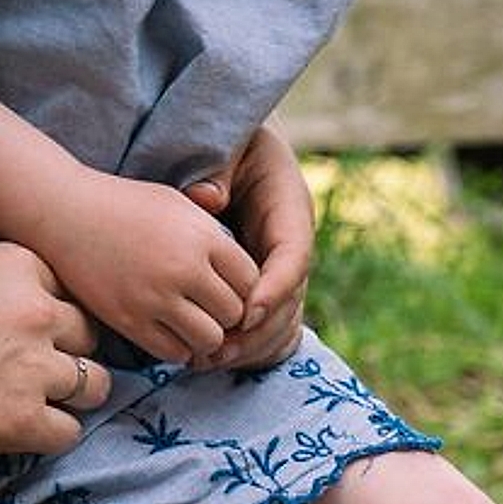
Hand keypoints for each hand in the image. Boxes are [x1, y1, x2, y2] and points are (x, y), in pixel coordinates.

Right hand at [0, 243, 108, 455]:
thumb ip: (4, 286)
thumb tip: (39, 313)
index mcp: (19, 265)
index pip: (69, 292)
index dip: (48, 317)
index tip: (20, 333)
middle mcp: (38, 310)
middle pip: (88, 335)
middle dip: (66, 352)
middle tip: (30, 370)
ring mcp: (33, 367)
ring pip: (94, 384)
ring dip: (72, 394)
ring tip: (35, 401)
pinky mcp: (21, 419)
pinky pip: (68, 432)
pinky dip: (50, 433)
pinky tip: (20, 428)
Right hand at [39, 171, 258, 364]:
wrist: (67, 212)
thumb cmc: (126, 204)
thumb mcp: (180, 205)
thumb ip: (214, 236)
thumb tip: (246, 274)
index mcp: (203, 237)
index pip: (252, 280)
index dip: (246, 288)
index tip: (229, 286)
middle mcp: (185, 269)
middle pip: (234, 313)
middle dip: (228, 315)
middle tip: (213, 309)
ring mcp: (156, 298)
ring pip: (209, 339)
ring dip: (206, 336)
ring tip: (194, 323)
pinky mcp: (130, 321)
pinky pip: (174, 352)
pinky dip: (179, 348)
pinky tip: (171, 332)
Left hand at [182, 123, 315, 370]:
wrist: (236, 146)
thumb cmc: (230, 142)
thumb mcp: (229, 143)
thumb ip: (218, 167)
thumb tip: (208, 199)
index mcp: (290, 209)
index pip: (294, 255)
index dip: (275, 287)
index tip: (247, 312)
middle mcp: (292, 245)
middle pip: (290, 300)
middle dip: (257, 331)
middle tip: (218, 350)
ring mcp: (280, 269)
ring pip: (281, 321)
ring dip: (250, 347)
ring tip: (208, 361)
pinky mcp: (263, 285)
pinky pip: (267, 327)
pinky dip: (246, 348)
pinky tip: (212, 361)